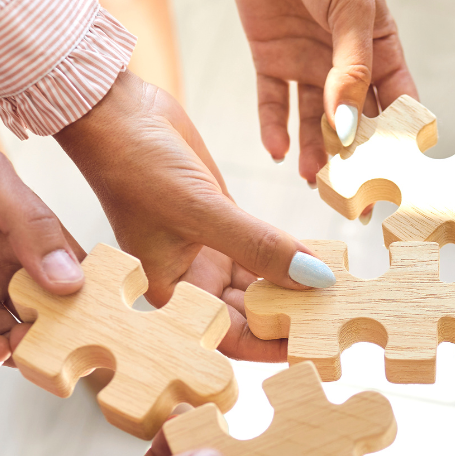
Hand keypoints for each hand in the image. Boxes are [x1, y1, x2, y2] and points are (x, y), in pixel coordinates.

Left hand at [0, 138, 83, 372]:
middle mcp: (8, 271)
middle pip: (39, 318)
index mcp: (33, 242)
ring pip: (1, 335)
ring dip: (5, 353)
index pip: (72, 281)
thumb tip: (70, 280)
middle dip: (41, 339)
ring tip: (1, 352)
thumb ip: (34, 224)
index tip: (79, 328)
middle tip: (33, 345)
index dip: (82, 308)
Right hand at [54, 72, 333, 360]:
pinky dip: (292, 253)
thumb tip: (314, 279)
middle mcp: (193, 278)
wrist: (117, 111)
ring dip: (296, 285)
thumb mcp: (202, 211)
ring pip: (263, 281)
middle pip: (251, 312)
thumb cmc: (137, 166)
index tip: (313, 343)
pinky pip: (267, 249)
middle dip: (290, 316)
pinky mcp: (226, 221)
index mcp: (173, 292)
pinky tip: (322, 259)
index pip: (227, 335)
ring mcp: (211, 250)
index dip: (269, 344)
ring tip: (337, 293)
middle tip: (337, 318)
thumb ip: (259, 247)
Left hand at [219, 0, 417, 179]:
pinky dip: (274, 127)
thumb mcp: (351, 8)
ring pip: (313, 121)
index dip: (400, 142)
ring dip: (314, 153)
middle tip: (357, 199)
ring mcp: (308, 64)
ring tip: (314, 184)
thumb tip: (348, 126)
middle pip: (354, 124)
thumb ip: (350, 69)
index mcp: (379, 51)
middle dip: (355, 161)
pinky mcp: (271, 57)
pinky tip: (276, 152)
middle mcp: (345, 65)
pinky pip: (273, 102)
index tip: (401, 178)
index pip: (397, 106)